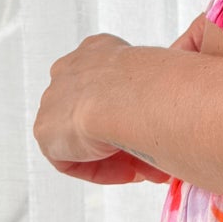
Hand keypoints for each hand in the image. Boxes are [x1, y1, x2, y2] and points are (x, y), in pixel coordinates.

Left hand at [32, 32, 156, 184]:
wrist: (120, 95)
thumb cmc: (150, 80)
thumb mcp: (158, 72)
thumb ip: (154, 89)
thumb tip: (177, 111)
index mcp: (96, 49)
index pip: (108, 85)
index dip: (131, 112)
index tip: (151, 127)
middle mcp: (70, 70)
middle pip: (96, 114)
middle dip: (122, 137)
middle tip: (152, 155)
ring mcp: (53, 100)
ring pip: (85, 137)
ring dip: (114, 156)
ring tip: (145, 169)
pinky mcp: (46, 131)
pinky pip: (72, 158)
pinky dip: (99, 169)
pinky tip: (128, 172)